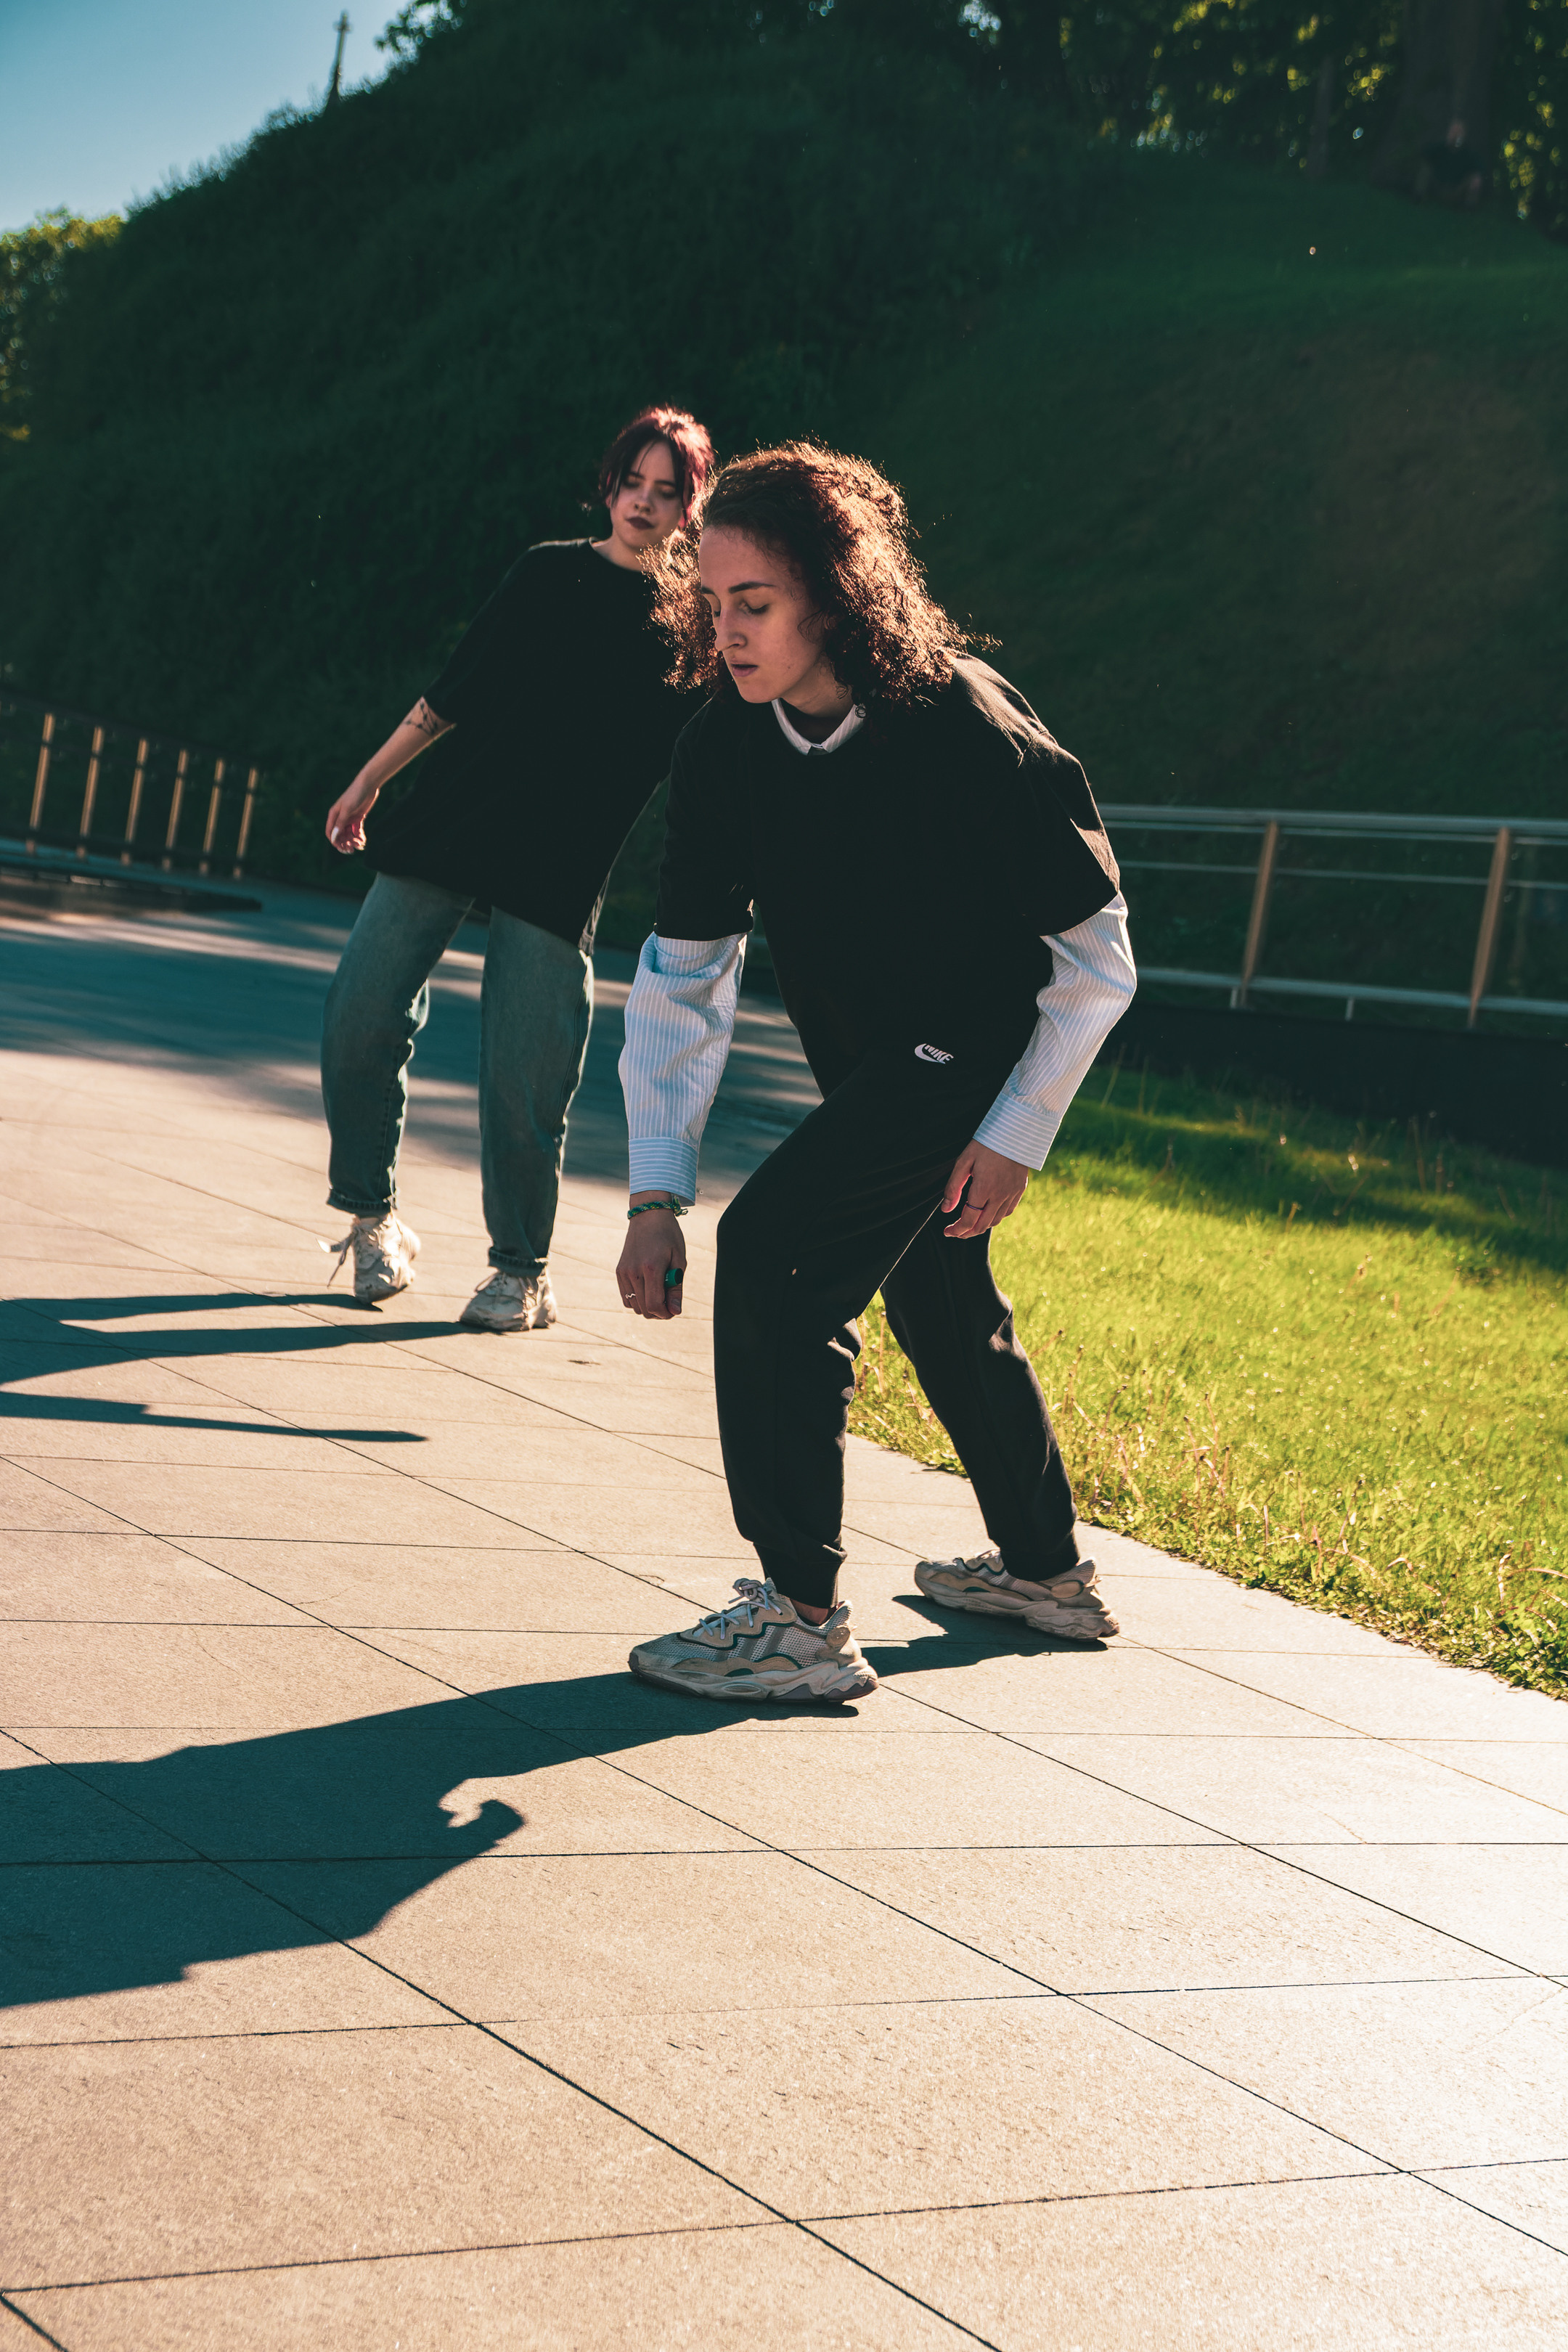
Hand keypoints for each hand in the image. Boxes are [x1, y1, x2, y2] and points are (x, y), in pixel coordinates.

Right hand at [325, 778, 379, 854]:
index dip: (335, 842)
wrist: (368, 785)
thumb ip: (340, 823)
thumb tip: (334, 837)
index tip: (342, 848)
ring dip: (353, 841)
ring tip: (360, 845)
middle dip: (345, 843)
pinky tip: (363, 841)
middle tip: (352, 850)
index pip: (330, 832)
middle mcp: (340, 818)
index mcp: (334, 815)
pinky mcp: (358, 818)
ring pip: (349, 834)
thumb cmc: (355, 794)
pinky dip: (359, 836)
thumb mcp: (347, 809)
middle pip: (340, 835)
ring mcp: (349, 818)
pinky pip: (357, 831)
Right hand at [617, 1202, 686, 1317]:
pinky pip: (626, 1298)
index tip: (674, 1311)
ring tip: (660, 1292)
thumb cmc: (669, 1236)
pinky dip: (637, 1300)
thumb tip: (675, 1312)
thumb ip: (676, 1289)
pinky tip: (648, 1288)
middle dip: (659, 1312)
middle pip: (644, 1309)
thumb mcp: (679, 1260)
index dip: (665, 1314)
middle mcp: (634, 1271)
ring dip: (648, 1306)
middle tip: (670, 1302)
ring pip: (634, 1306)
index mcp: (651, 1268)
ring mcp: (624, 1272)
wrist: (648, 1216)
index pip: (654, 1305)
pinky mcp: (619, 1271)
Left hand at [940, 1140, 1029, 1238]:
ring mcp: (1012, 1194)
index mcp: (983, 1189)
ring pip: (995, 1221)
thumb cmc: (985, 1144)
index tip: (947, 1231)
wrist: (1014, 1132)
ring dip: (981, 1227)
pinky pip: (1007, 1212)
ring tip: (969, 1224)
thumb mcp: (964, 1161)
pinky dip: (995, 1218)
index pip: (969, 1220)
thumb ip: (953, 1187)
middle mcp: (999, 1195)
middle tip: (955, 1231)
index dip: (956, 1230)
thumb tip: (946, 1209)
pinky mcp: (1019, 1190)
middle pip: (982, 1225)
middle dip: (966, 1233)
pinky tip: (987, 1214)